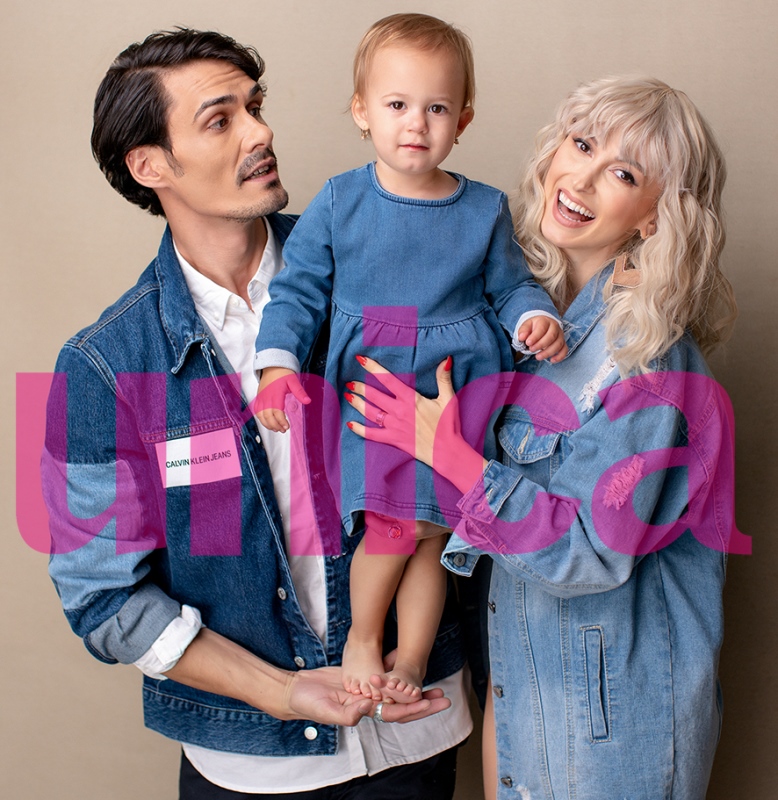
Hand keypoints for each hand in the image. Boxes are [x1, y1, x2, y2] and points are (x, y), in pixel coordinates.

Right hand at [255, 367, 309, 431]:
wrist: (272, 367)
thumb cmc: (282, 374)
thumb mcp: (293, 381)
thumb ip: (300, 392)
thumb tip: (308, 401)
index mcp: (275, 394)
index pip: (276, 411)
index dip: (281, 421)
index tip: (287, 426)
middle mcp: (266, 397)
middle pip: (267, 416)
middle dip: (275, 425)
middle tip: (283, 430)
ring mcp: (261, 398)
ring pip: (260, 415)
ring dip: (267, 424)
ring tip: (276, 429)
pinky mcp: (258, 398)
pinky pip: (256, 410)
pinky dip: (260, 418)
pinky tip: (267, 422)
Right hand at [284, 666, 449, 725]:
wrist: (297, 689)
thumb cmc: (308, 704)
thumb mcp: (326, 710)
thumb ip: (346, 713)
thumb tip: (367, 709)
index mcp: (364, 713)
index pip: (394, 713)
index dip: (412, 708)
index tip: (429, 703)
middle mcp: (369, 705)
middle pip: (402, 705)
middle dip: (423, 703)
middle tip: (445, 698)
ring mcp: (366, 693)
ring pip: (396, 692)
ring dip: (415, 690)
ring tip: (435, 686)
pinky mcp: (361, 680)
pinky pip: (383, 677)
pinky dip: (396, 672)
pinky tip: (408, 664)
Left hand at [345, 355, 485, 493]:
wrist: (446, 451)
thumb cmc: (448, 425)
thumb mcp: (448, 399)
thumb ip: (444, 378)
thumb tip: (446, 359)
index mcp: (410, 399)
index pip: (388, 379)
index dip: (373, 368)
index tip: (361, 360)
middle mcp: (398, 411)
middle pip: (374, 396)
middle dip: (360, 387)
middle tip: (350, 382)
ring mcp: (394, 426)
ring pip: (370, 412)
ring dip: (357, 403)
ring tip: (348, 395)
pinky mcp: (393, 439)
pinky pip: (372, 434)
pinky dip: (360, 430)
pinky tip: (350, 424)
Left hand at [516, 316, 567, 361]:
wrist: (543, 325)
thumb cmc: (534, 327)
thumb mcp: (526, 326)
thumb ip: (523, 331)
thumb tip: (521, 337)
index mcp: (545, 321)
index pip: (542, 328)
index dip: (535, 337)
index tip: (528, 343)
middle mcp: (555, 327)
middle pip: (551, 336)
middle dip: (541, 345)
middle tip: (531, 349)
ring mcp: (560, 335)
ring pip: (558, 344)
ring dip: (548, 352)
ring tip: (538, 357)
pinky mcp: (563, 343)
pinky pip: (564, 350)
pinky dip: (560, 356)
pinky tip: (552, 360)